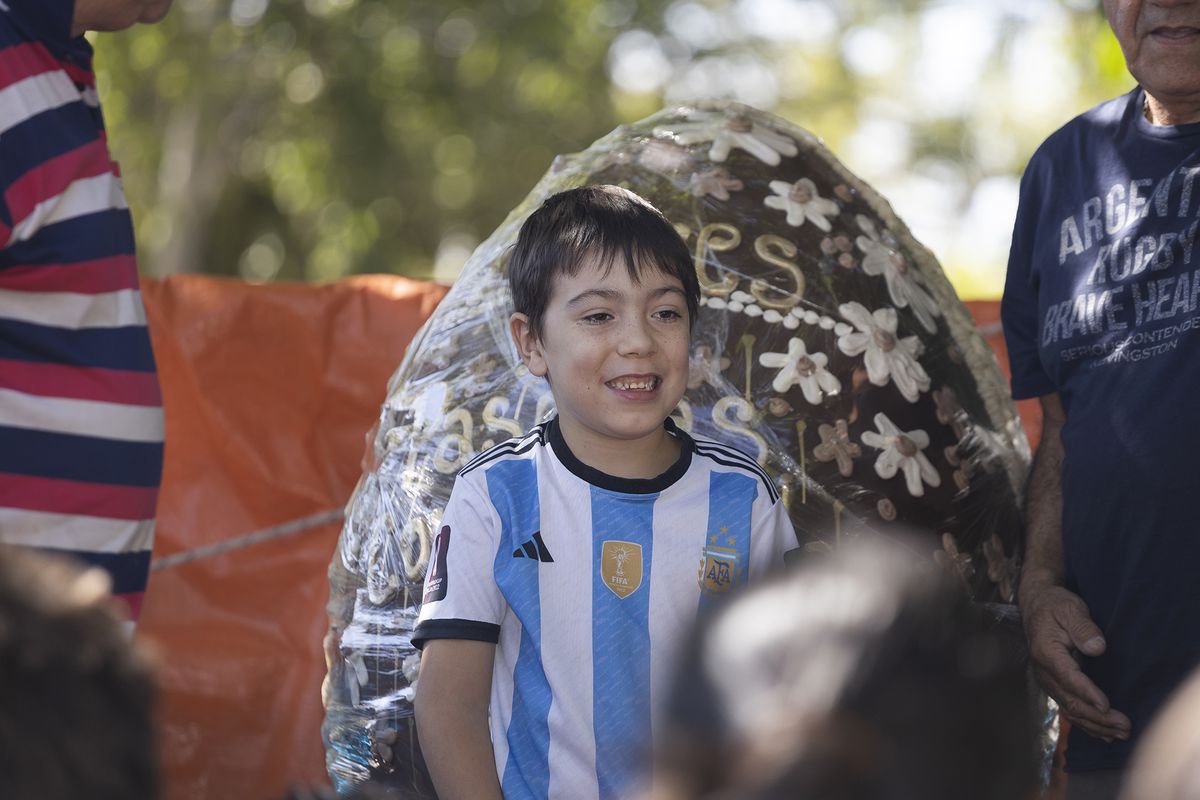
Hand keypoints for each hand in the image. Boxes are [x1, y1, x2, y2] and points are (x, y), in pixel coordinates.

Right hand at [1020, 582, 1130, 741]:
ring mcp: (1048, 681)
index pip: (1067, 677)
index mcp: (1046, 652)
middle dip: (1098, 717)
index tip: (1106, 705)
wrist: (1038, 606)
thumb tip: (1097, 648)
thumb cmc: (1056, 605)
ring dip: (1096, 725)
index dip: (1087, 693)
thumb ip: (1083, 627)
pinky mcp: (1055, 685)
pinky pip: (1069, 709)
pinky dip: (1087, 724)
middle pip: (1070, 701)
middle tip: (1125, 725)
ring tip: (1122, 734)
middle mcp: (1044, 672)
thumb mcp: (1070, 608)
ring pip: (1070, 710)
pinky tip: (1104, 735)